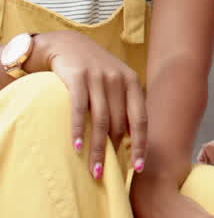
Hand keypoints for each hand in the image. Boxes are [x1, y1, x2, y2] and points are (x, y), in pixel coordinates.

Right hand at [26, 30, 145, 177]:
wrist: (68, 44)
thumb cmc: (95, 70)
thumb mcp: (116, 83)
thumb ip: (124, 105)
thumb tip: (130, 139)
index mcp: (133, 83)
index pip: (140, 120)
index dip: (140, 145)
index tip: (138, 167)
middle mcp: (119, 80)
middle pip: (119, 124)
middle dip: (114, 152)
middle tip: (106, 174)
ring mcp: (98, 78)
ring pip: (101, 120)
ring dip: (98, 148)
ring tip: (94, 169)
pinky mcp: (77, 77)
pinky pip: (79, 109)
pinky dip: (78, 129)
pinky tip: (77, 147)